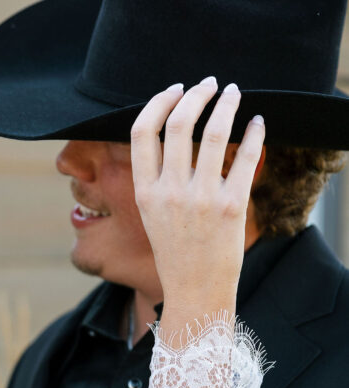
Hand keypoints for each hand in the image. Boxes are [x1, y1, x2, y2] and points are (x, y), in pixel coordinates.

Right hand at [131, 77, 264, 332]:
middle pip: (178, 122)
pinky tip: (257, 123)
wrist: (195, 291)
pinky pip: (245, 157)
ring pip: (213, 132)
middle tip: (209, 84)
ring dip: (226, 103)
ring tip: (233, 93)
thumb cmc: (176, 253)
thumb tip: (172, 132)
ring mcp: (201, 199)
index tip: (176, 90)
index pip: (142, 132)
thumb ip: (156, 178)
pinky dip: (254, 133)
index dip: (159, 102)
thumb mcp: (152, 215)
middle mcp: (170, 193)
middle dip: (196, 94)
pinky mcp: (230, 207)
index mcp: (145, 192)